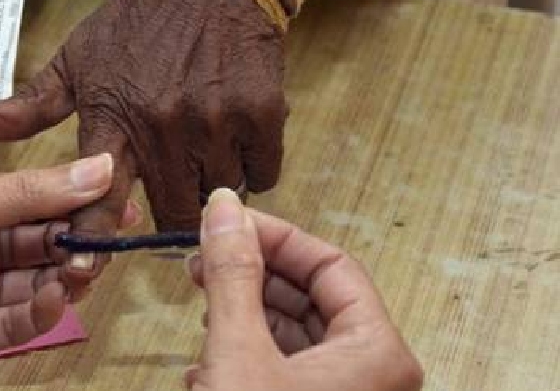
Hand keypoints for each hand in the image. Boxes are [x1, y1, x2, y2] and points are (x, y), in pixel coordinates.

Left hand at [0, 0, 291, 284]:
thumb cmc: (135, 23)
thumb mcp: (75, 59)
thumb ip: (27, 106)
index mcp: (114, 120)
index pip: (95, 200)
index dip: (90, 242)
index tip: (82, 269)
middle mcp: (164, 129)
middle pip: (171, 213)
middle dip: (169, 208)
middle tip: (169, 185)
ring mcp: (216, 122)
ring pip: (219, 194)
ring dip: (212, 184)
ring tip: (201, 152)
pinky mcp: (262, 113)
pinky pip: (264, 172)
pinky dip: (253, 165)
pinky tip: (234, 137)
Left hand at [0, 155, 137, 390]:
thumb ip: (27, 194)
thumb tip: (99, 166)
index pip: (34, 197)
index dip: (76, 200)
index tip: (120, 202)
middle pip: (40, 241)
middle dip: (75, 242)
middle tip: (106, 246)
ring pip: (35, 283)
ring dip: (63, 278)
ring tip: (82, 273)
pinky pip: (16, 322)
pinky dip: (41, 313)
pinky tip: (56, 300)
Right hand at [185, 189, 422, 390]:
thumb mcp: (238, 351)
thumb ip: (233, 276)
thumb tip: (224, 209)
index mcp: (378, 355)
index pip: (332, 265)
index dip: (276, 237)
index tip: (229, 223)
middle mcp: (373, 377)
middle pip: (313, 298)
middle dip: (254, 275)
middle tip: (208, 258)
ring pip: (295, 336)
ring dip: (245, 315)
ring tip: (204, 302)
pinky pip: (286, 371)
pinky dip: (247, 355)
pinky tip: (208, 361)